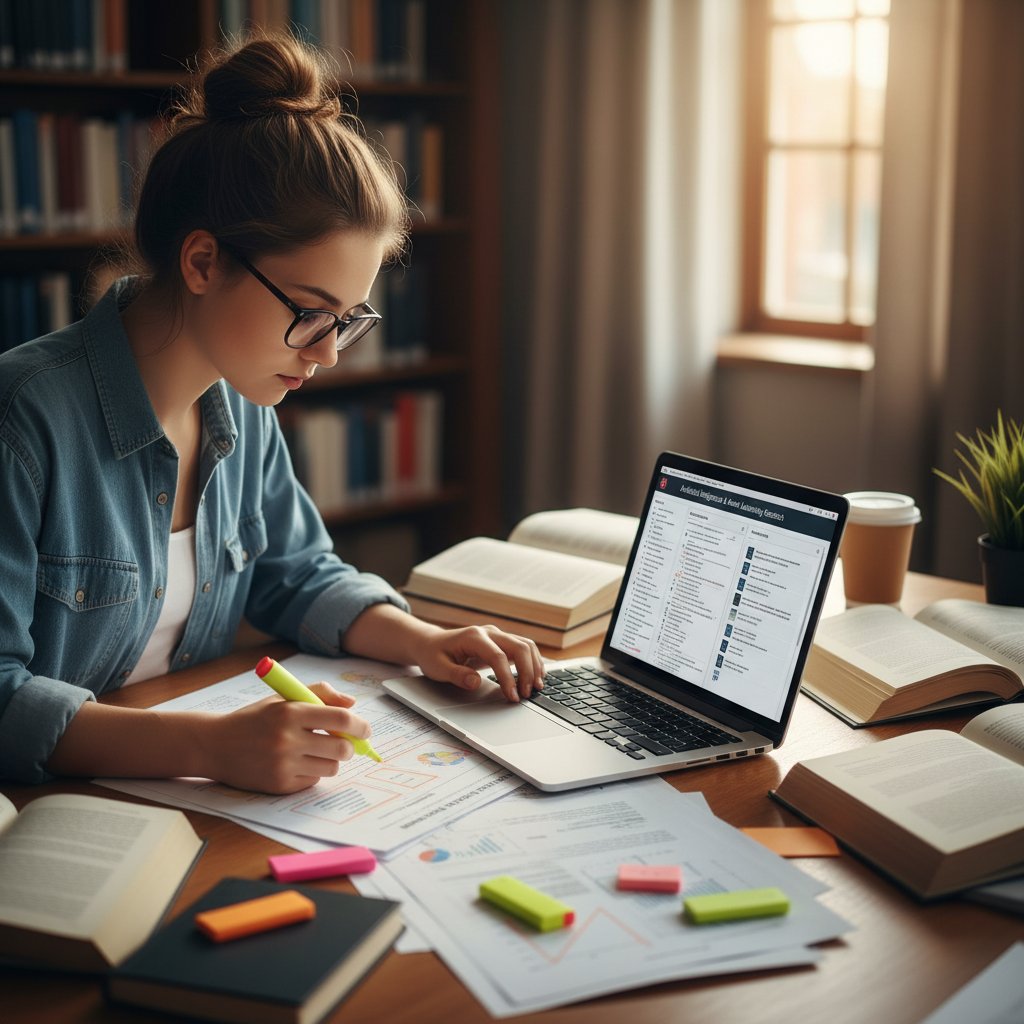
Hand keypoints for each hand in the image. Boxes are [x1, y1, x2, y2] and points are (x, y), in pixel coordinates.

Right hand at [196, 682, 371, 793]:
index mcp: (290, 712)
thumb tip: (352, 704)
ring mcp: (283, 765)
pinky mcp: (279, 785)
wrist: (215, 745)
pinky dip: (313, 771)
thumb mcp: (283, 698)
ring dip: (331, 759)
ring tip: (317, 751)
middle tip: (344, 742)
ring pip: (331, 767)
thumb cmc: (254, 719)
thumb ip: (319, 694)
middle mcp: (287, 739)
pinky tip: (297, 763)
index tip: (365, 729)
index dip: (359, 724)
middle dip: (349, 746)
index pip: (340, 718)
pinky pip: (313, 780)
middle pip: (341, 747)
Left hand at [411, 624, 545, 702]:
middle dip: (527, 672)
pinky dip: (533, 661)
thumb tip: (476, 682)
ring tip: (536, 687)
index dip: (508, 678)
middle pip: (519, 647)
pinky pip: (523, 647)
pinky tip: (535, 676)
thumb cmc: (433, 655)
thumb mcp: (437, 668)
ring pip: (525, 645)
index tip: (512, 696)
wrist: (431, 643)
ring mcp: (497, 635)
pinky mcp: (501, 641)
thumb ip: (457, 675)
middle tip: (526, 695)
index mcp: (473, 637)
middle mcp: (488, 632)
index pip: (498, 656)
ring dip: (534, 666)